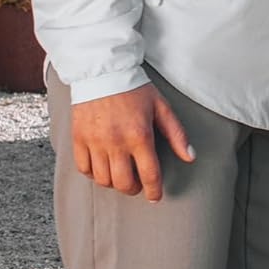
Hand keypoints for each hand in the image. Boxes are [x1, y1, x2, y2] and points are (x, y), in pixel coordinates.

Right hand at [70, 83, 193, 201]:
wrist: (103, 71)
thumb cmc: (135, 88)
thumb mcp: (161, 107)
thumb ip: (176, 134)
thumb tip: (190, 156)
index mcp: (140, 135)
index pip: (149, 174)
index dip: (154, 191)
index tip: (156, 196)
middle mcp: (116, 142)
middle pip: (124, 183)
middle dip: (134, 189)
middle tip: (138, 184)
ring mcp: (95, 142)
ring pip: (103, 180)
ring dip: (114, 183)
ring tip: (121, 175)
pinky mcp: (78, 139)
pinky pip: (84, 168)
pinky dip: (94, 174)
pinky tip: (103, 167)